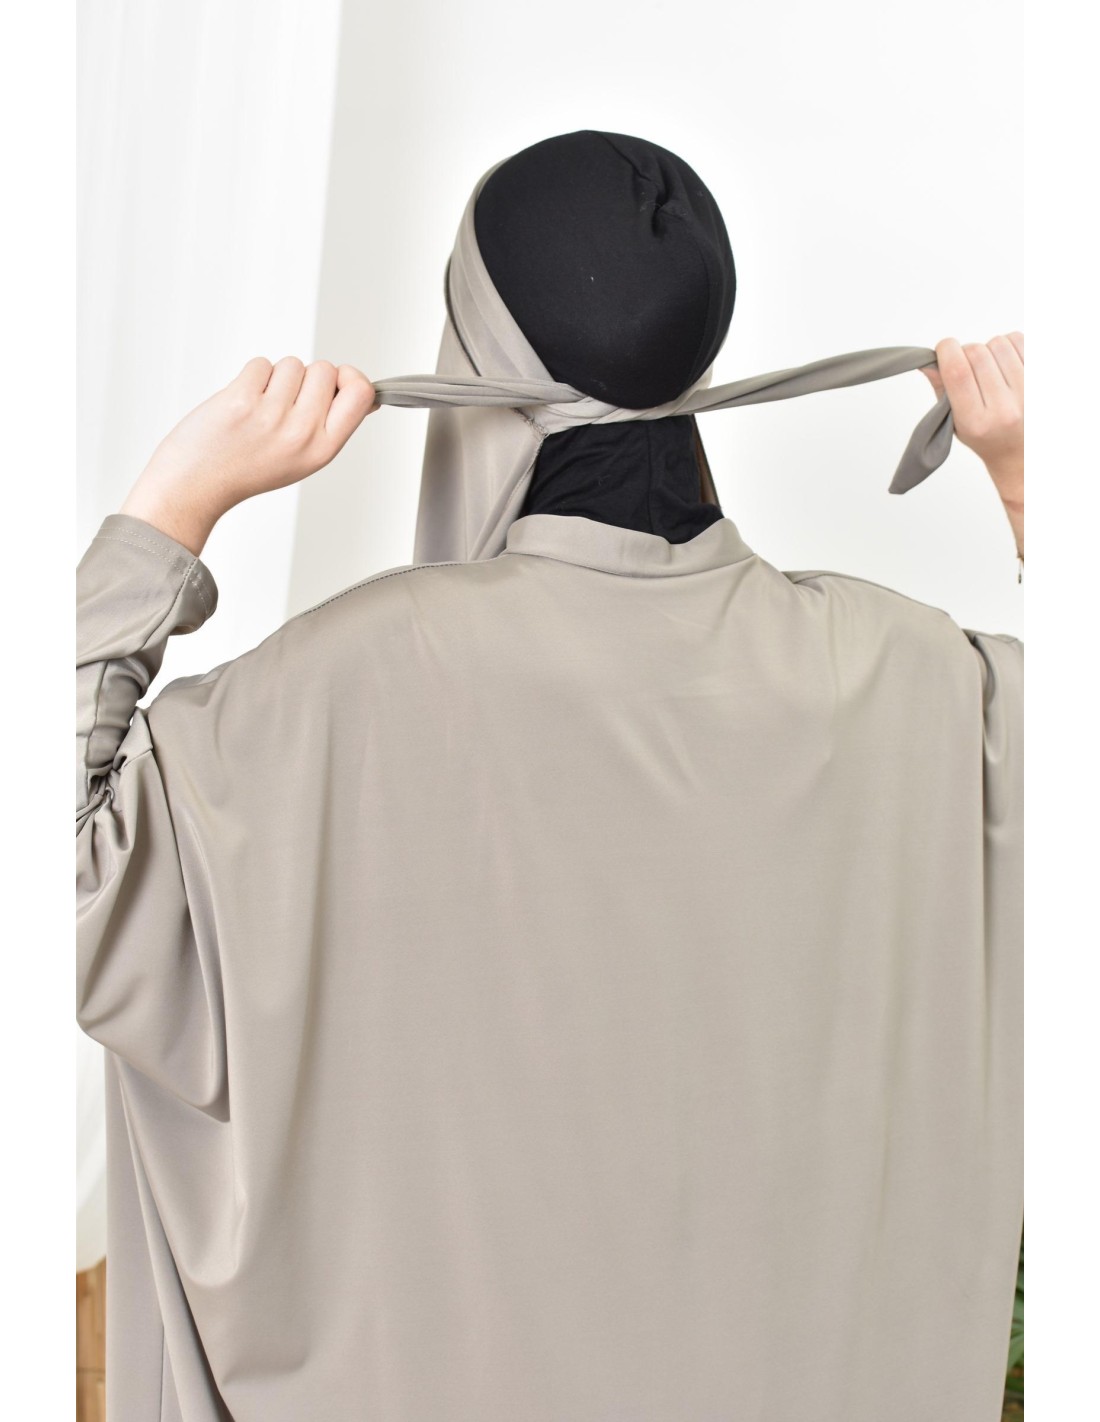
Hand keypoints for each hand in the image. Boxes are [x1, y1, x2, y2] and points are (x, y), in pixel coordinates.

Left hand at [120, 357, 376, 554]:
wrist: (197, 484)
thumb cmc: (247, 470)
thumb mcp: (303, 458)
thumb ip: (332, 426)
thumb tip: (363, 395)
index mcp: (323, 448)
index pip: (360, 394)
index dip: (351, 377)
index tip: (337, 381)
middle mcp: (301, 433)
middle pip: (326, 369)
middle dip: (307, 376)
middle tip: (285, 402)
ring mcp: (271, 415)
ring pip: (292, 364)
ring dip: (276, 377)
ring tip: (260, 406)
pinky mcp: (242, 399)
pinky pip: (261, 364)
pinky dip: (251, 377)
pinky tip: (243, 403)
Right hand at [919, 334, 1023, 512]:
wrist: (1023, 453)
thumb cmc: (986, 436)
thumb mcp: (955, 422)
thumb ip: (941, 389)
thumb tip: (927, 360)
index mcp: (976, 422)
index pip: (958, 372)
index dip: (946, 350)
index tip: (944, 349)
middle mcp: (1004, 408)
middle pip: (976, 353)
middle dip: (966, 351)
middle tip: (968, 366)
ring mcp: (1028, 393)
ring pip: (998, 343)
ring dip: (988, 348)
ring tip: (990, 367)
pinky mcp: (1043, 379)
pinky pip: (1019, 340)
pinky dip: (1008, 344)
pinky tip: (1005, 361)